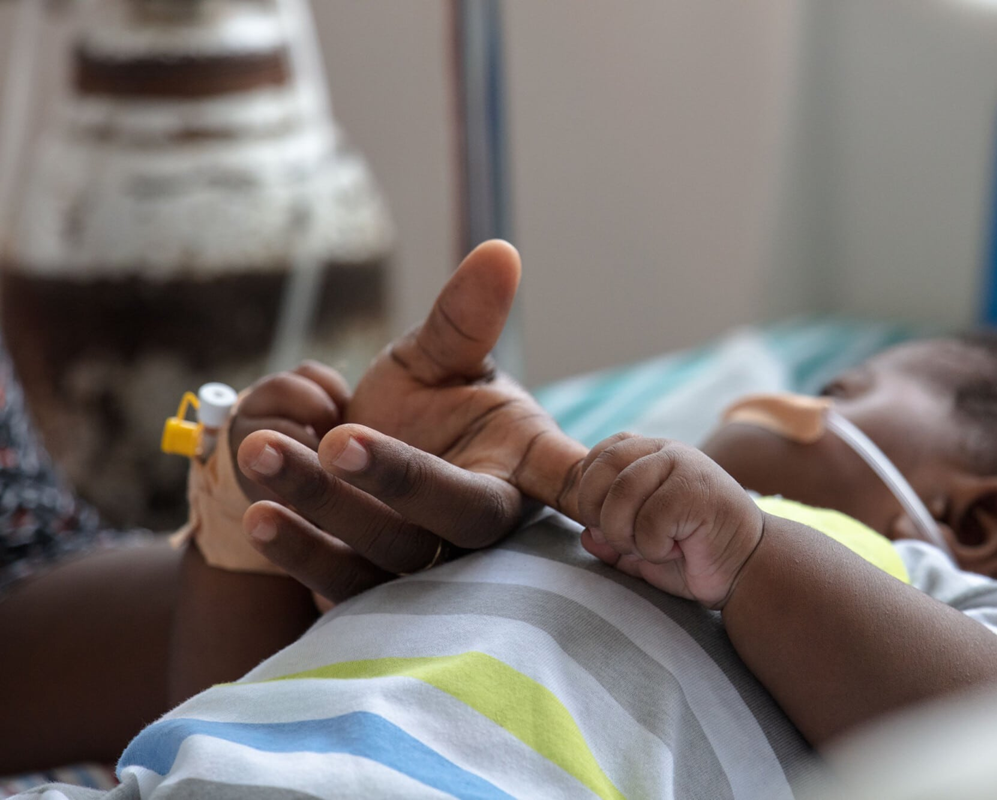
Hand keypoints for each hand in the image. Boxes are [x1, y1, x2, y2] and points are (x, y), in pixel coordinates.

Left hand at [236, 241, 586, 601]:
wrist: (366, 466)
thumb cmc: (428, 408)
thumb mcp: (442, 360)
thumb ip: (466, 318)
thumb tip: (498, 252)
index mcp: (521, 472)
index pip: (567, 480)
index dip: (580, 484)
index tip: (548, 472)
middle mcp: (485, 531)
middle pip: (458, 520)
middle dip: (396, 481)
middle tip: (335, 439)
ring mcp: (431, 571)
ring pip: (389, 556)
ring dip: (325, 512)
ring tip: (262, 454)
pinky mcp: (376, 596)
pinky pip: (341, 585)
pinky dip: (300, 553)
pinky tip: (260, 514)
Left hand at [576, 433, 765, 607]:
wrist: (746, 567)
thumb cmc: (694, 556)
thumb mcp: (641, 548)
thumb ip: (611, 540)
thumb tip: (585, 536)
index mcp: (650, 455)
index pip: (601, 454)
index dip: (589, 490)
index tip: (600, 522)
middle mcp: (666, 452)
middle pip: (604, 468)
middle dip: (598, 513)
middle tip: (620, 541)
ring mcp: (683, 466)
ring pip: (622, 495)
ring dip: (625, 535)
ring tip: (653, 549)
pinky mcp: (696, 489)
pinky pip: (649, 521)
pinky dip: (654, 548)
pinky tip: (679, 548)